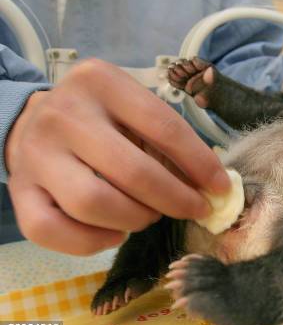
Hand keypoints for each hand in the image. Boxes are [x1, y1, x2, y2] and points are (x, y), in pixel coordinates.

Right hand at [5, 59, 229, 255]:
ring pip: (94, 204)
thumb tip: (214, 186)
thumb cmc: (100, 117)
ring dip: (136, 220)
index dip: (199, 163)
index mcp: (101, 83)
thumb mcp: (133, 110)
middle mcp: (64, 114)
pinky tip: (115, 233)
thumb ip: (170, 141)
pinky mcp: (19, 191)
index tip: (221, 188)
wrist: (33, 120)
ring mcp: (36, 154)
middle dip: (175, 199)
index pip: (163, 127)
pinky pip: (53, 231)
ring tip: (150, 216)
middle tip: (194, 209)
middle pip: (132, 172)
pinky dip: (93, 242)